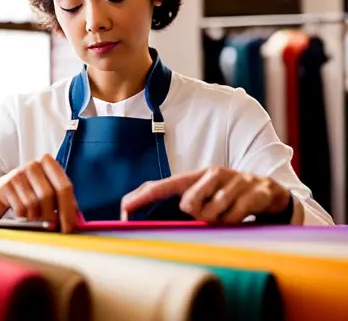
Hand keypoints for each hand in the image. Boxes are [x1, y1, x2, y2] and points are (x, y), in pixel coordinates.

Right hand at [0, 154, 77, 232]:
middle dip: (51, 216)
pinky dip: (23, 217)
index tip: (69, 228)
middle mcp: (35, 165)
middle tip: (51, 228)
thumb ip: (63, 202)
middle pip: (49, 195)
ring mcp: (19, 173)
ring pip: (33, 203)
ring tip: (33, 217)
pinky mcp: (6, 184)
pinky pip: (20, 208)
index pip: (65, 186)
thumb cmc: (30, 194)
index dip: (68, 210)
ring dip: (35, 217)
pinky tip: (22, 214)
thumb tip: (76, 222)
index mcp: (50, 164)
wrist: (0, 192)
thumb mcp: (48, 193)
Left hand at [120, 166, 290, 223]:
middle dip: (198, 215)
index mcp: (196, 176)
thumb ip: (186, 206)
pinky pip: (235, 215)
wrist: (270, 193)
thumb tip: (157, 220)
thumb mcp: (207, 198)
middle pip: (188, 203)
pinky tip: (242, 215)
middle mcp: (212, 174)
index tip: (124, 209)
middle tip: (212, 213)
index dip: (143, 197)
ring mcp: (234, 180)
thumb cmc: (231, 198)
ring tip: (230, 214)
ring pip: (213, 211)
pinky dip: (236, 221)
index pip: (164, 185)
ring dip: (219, 220)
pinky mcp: (253, 191)